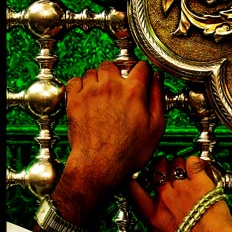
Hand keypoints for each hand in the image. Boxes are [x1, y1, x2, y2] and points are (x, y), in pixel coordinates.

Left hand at [51, 60, 164, 226]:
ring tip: (102, 94)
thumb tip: (157, 80)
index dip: (142, 71)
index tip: (140, 77)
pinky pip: (76, 80)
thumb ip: (157, 99)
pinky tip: (87, 96)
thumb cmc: (127, 153)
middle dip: (117, 73)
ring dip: (98, 79)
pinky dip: (81, 85)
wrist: (99, 166)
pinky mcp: (74, 100)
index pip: (140, 66)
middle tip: (119, 88)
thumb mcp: (155, 128)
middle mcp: (111, 86)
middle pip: (113, 65)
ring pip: (93, 71)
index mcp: (133, 92)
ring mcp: (90, 92)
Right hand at [128, 155, 231, 231]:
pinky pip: (194, 163)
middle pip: (157, 172)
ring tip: (183, 166)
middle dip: (160, 167)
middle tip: (164, 167)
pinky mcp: (200, 184)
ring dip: (178, 164)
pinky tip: (198, 164)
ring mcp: (182, 189)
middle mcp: (165, 199)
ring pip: (175, 165)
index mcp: (153, 216)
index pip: (134, 191)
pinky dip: (195, 161)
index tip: (135, 176)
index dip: (133, 180)